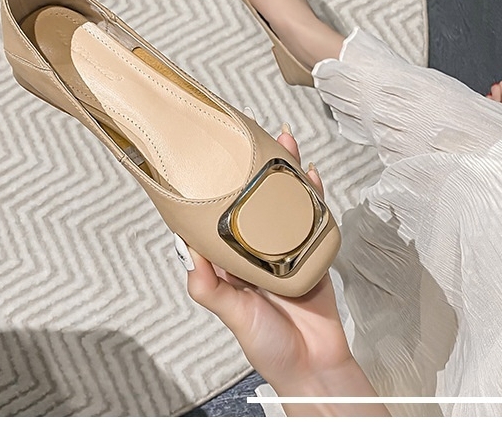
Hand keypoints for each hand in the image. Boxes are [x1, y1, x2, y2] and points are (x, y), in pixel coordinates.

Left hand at [182, 127, 389, 415]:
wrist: (315, 365)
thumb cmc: (270, 345)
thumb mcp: (233, 314)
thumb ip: (209, 286)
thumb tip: (186, 250)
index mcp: (233, 262)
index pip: (220, 215)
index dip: (216, 187)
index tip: (211, 157)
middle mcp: (258, 250)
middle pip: (255, 198)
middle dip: (255, 167)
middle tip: (254, 135)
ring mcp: (288, 249)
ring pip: (284, 201)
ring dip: (285, 172)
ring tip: (283, 143)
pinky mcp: (314, 253)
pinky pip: (313, 218)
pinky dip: (314, 196)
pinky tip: (312, 176)